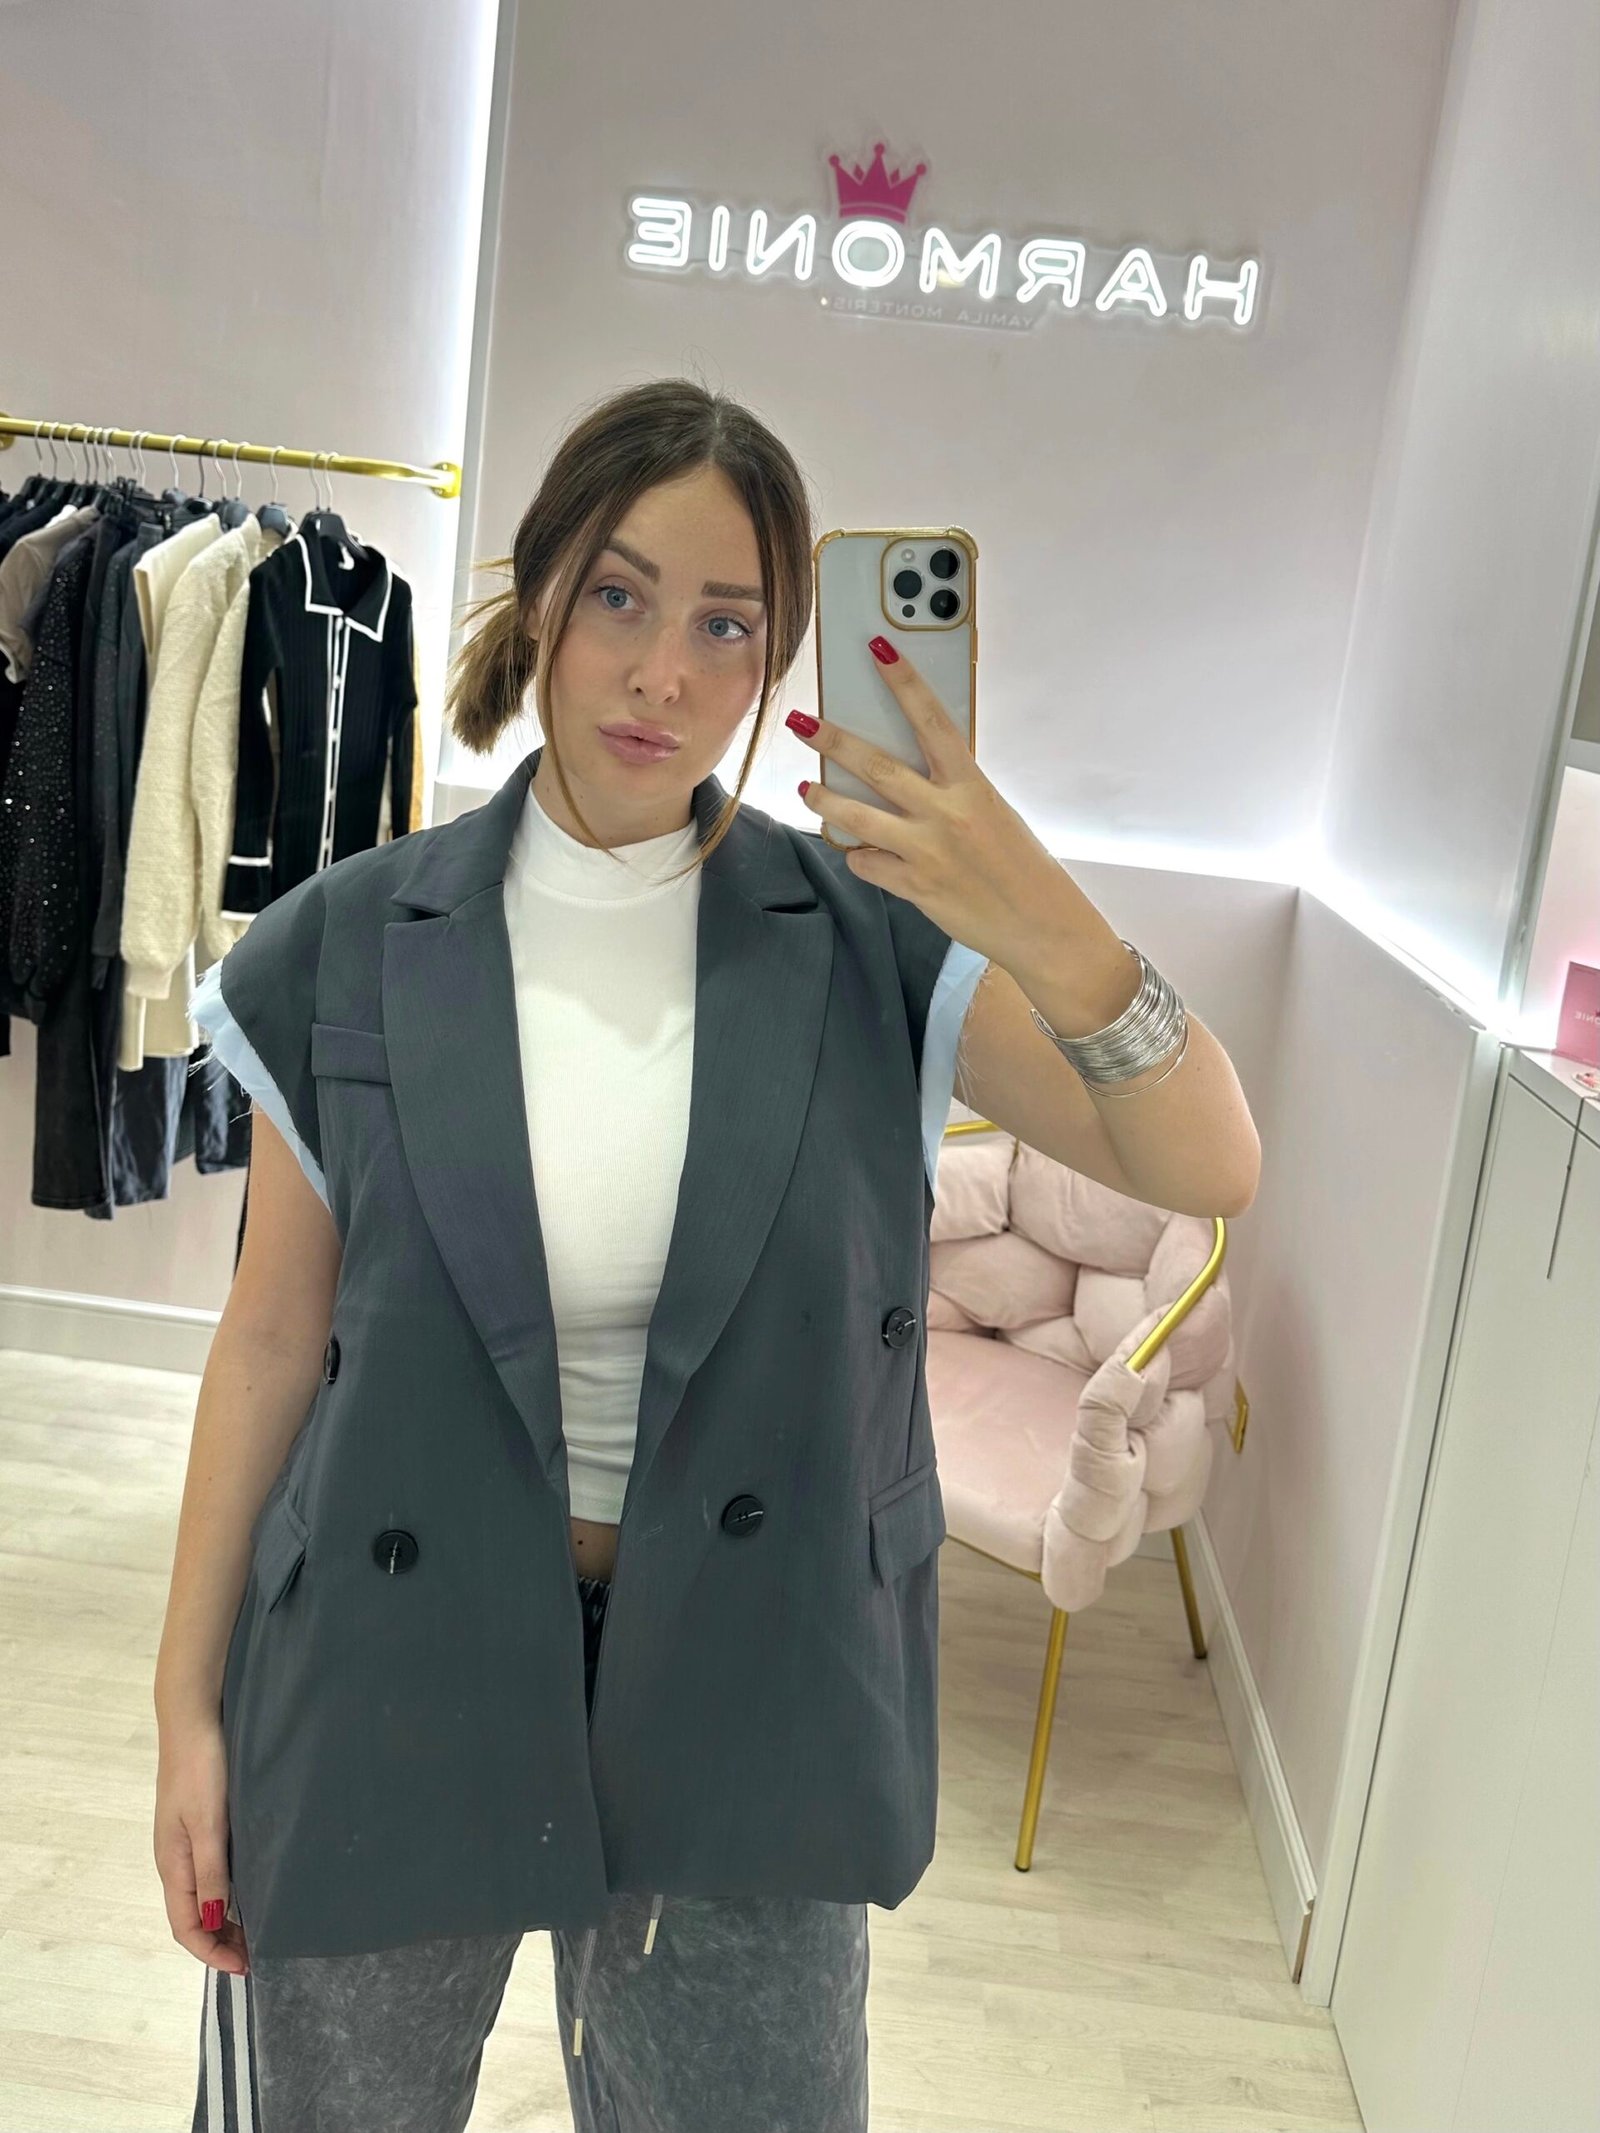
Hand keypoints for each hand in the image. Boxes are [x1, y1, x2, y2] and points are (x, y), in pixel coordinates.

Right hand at [154, 1712, 249, 1974]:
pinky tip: (252, 1884)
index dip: (211, 1952)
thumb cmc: (202, 1769)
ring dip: (225, 1917)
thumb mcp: (209, 1823)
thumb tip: (211, 1920)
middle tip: (258, 1953)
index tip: (245, 1968)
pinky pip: (211, 1869)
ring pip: (203, 1893)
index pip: (185, 1926)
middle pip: (193, 1914)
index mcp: (172, 1864)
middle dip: (220, 1940)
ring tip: (259, 1928)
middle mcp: (176, 1858)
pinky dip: (228, 1889)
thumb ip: (210, 1871)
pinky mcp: (201, 1820)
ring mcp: (187, 1839)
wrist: (194, 1717)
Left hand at [787, 635, 1072, 968]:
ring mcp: (926, 851)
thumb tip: (909, 772)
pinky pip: (867, 864)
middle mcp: (945, 813)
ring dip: (825, 800)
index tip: (877, 651)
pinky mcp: (914, 887)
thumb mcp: (993, 811)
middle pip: (876, 767)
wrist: (1039, 924)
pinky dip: (859, 856)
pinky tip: (861, 853)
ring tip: (808, 789)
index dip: (904, 682)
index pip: (932, 720)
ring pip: (857, 817)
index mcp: (971, 785)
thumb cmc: (1021, 864)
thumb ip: (952, 791)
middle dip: (832, 740)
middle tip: (800, 721)